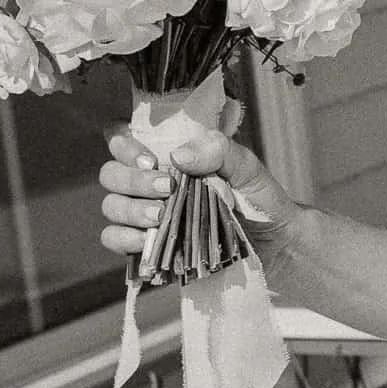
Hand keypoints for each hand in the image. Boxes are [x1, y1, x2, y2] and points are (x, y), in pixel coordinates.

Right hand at [99, 122, 289, 260]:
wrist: (276, 247)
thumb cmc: (260, 201)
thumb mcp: (247, 168)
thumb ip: (217, 150)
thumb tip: (176, 156)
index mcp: (168, 159)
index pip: (122, 139)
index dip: (124, 145)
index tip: (152, 159)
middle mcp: (150, 185)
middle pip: (110, 174)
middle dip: (132, 180)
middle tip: (166, 188)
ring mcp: (145, 217)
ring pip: (111, 207)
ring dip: (130, 210)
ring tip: (161, 217)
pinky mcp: (147, 248)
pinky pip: (114, 240)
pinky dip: (125, 238)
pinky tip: (148, 239)